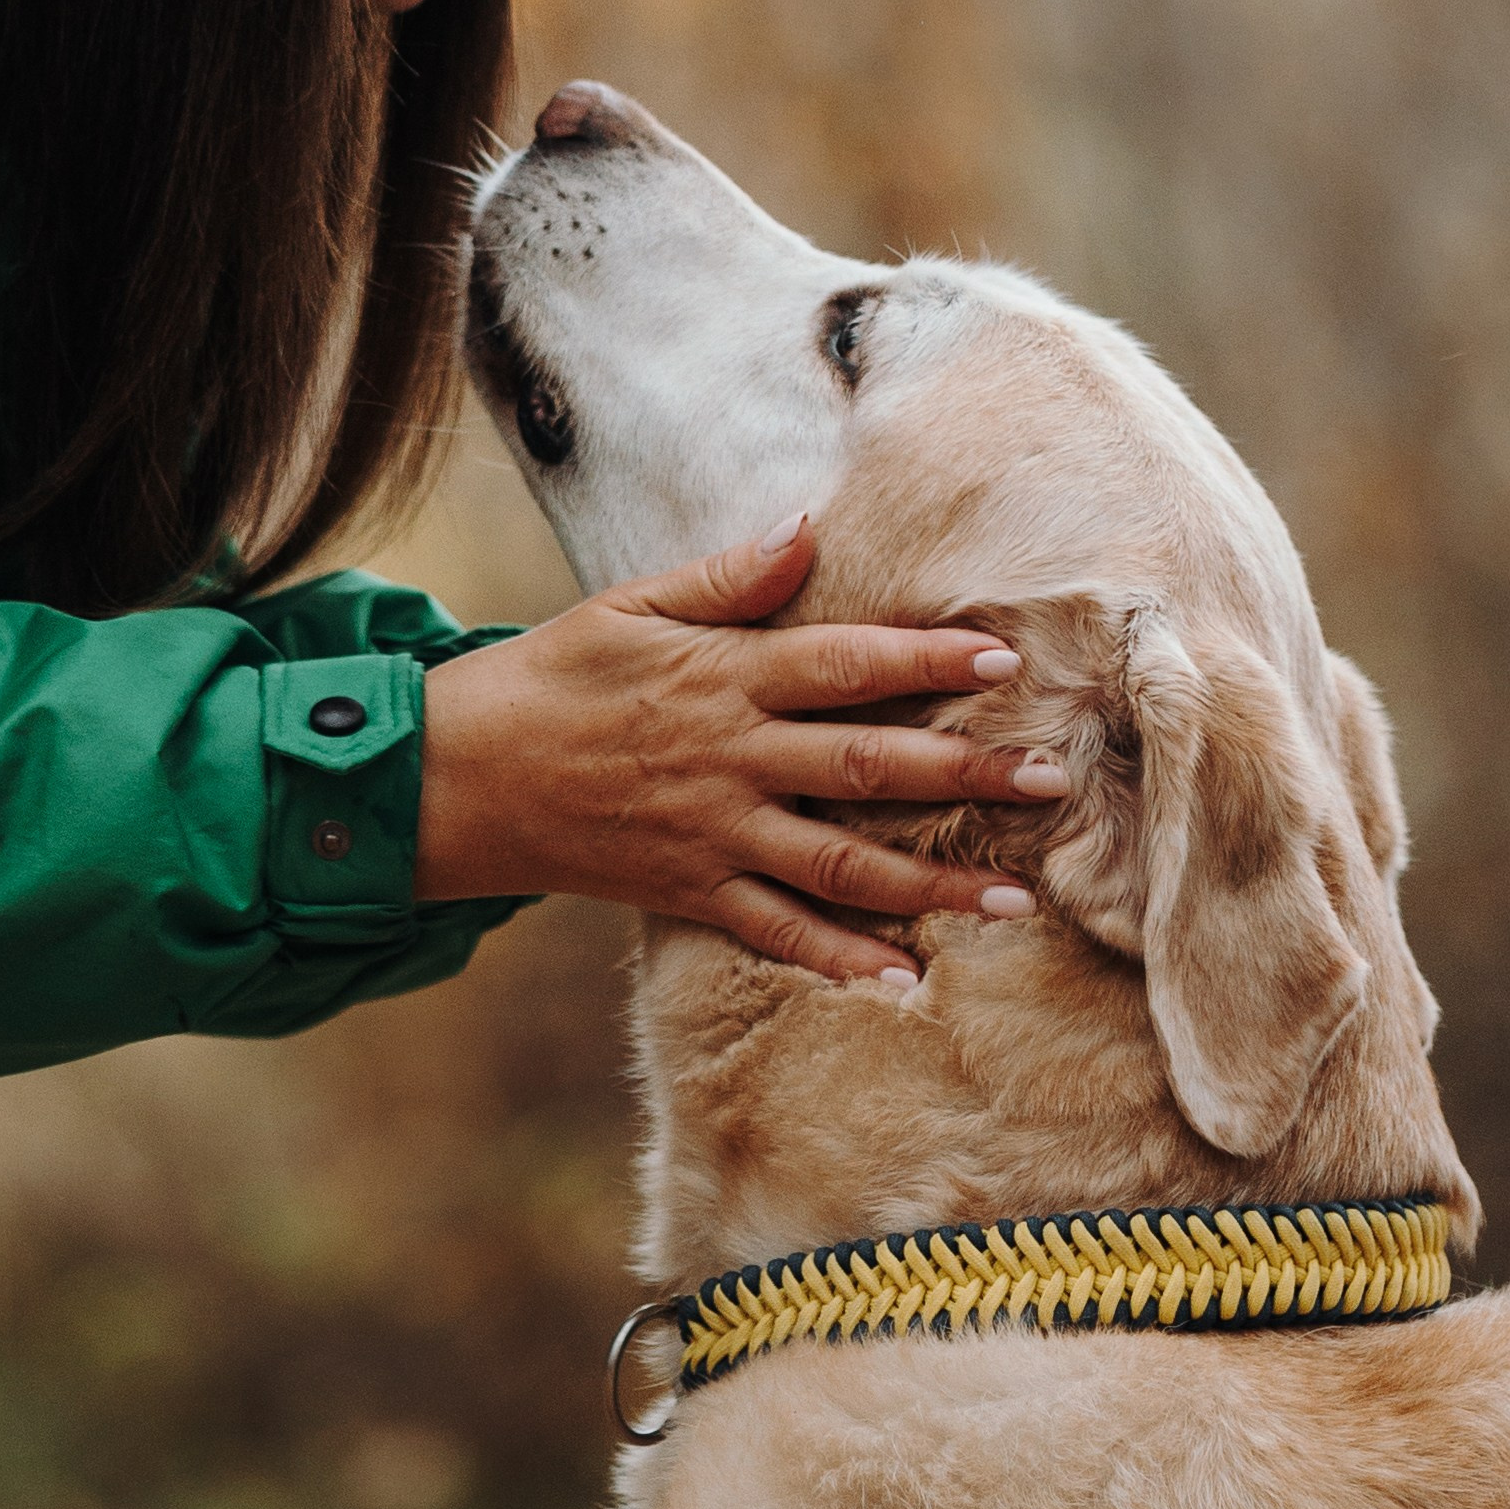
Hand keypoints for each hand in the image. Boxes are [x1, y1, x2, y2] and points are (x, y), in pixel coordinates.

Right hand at [414, 512, 1068, 986]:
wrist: (457, 775)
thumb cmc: (552, 675)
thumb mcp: (630, 606)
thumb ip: (729, 578)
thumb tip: (810, 528)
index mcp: (723, 678)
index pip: (844, 665)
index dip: (926, 663)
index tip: (1002, 661)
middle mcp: (730, 758)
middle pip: (865, 767)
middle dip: (965, 774)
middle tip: (1052, 781)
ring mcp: (714, 834)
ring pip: (840, 864)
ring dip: (932, 882)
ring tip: (1017, 896)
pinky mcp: (690, 892)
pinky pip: (777, 933)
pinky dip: (841, 962)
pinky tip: (908, 980)